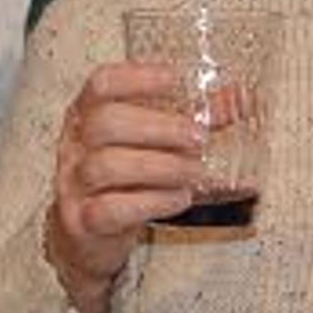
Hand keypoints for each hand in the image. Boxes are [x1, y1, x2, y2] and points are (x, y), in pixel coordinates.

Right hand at [44, 59, 208, 312]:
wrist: (90, 234)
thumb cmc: (124, 179)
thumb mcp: (150, 144)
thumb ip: (191, 120)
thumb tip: (239, 99)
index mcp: (88, 114)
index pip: (101, 84)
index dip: (137, 78)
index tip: (175, 79)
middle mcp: (75, 144)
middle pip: (105, 122)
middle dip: (158, 127)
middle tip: (199, 138)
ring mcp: (73, 184)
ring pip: (106, 166)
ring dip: (160, 167)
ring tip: (194, 172)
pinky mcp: (82, 221)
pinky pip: (109, 209)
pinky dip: (151, 202)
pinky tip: (178, 198)